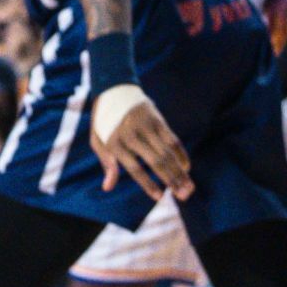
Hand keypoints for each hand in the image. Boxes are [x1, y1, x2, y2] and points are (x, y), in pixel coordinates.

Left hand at [94, 85, 192, 200]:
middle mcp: (132, 134)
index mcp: (115, 142)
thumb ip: (106, 163)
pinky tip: (186, 167)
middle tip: (184, 196)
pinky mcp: (158, 119)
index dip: (148, 184)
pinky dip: (181, 154)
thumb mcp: (97, 140)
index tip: (159, 198)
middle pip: (156, 161)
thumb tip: (108, 187)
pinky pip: (173, 139)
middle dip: (172, 180)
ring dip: (180, 171)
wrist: (114, 89)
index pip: (134, 167)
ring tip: (189, 187)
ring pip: (168, 152)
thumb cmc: (104, 121)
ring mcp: (147, 126)